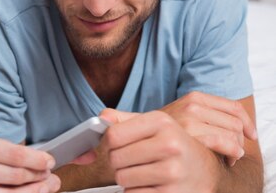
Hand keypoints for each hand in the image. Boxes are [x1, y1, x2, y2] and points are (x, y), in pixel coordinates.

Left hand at [100, 109, 221, 192]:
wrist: (206, 170)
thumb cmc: (172, 145)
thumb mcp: (152, 126)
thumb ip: (122, 120)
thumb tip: (100, 120)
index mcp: (161, 122)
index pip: (113, 135)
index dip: (109, 143)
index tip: (118, 146)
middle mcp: (170, 144)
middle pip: (115, 158)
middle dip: (118, 163)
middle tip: (133, 162)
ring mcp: (173, 171)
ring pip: (122, 178)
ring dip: (127, 179)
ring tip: (142, 173)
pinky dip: (136, 192)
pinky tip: (150, 186)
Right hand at [160, 91, 257, 165]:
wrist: (139, 139)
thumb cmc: (167, 131)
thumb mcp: (185, 115)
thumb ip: (208, 113)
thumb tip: (243, 126)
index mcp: (194, 97)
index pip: (233, 107)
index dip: (247, 122)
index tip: (251, 135)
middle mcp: (192, 106)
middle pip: (235, 122)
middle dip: (240, 139)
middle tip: (234, 151)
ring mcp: (190, 120)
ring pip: (232, 134)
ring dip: (237, 149)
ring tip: (230, 157)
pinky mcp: (191, 136)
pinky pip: (225, 143)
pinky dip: (232, 153)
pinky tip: (228, 160)